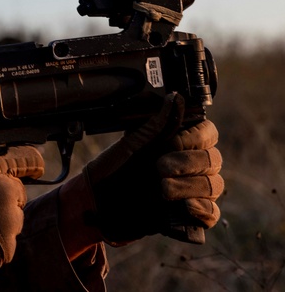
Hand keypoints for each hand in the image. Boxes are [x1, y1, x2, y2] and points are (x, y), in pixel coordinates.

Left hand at [82, 93, 223, 243]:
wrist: (97, 200)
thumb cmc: (113, 167)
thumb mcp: (133, 144)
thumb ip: (157, 124)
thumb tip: (175, 96)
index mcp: (178, 143)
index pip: (209, 134)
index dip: (197, 137)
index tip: (172, 142)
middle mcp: (190, 165)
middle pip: (214, 160)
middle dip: (188, 163)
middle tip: (160, 167)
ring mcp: (191, 190)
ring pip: (214, 185)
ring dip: (190, 186)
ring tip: (162, 189)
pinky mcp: (188, 215)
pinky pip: (212, 213)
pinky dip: (202, 209)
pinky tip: (186, 206)